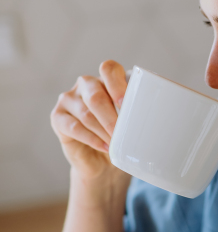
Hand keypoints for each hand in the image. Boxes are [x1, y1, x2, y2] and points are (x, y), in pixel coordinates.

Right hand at [51, 60, 128, 181]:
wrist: (103, 162)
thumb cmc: (120, 138)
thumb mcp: (132, 122)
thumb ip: (136, 112)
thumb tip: (145, 116)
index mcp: (107, 79)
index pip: (109, 69)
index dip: (117, 85)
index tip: (126, 105)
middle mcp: (86, 84)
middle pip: (96, 96)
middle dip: (112, 119)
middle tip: (123, 136)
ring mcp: (69, 99)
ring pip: (86, 114)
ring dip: (103, 132)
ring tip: (116, 145)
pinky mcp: (58, 116)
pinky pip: (74, 127)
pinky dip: (92, 139)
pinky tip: (104, 147)